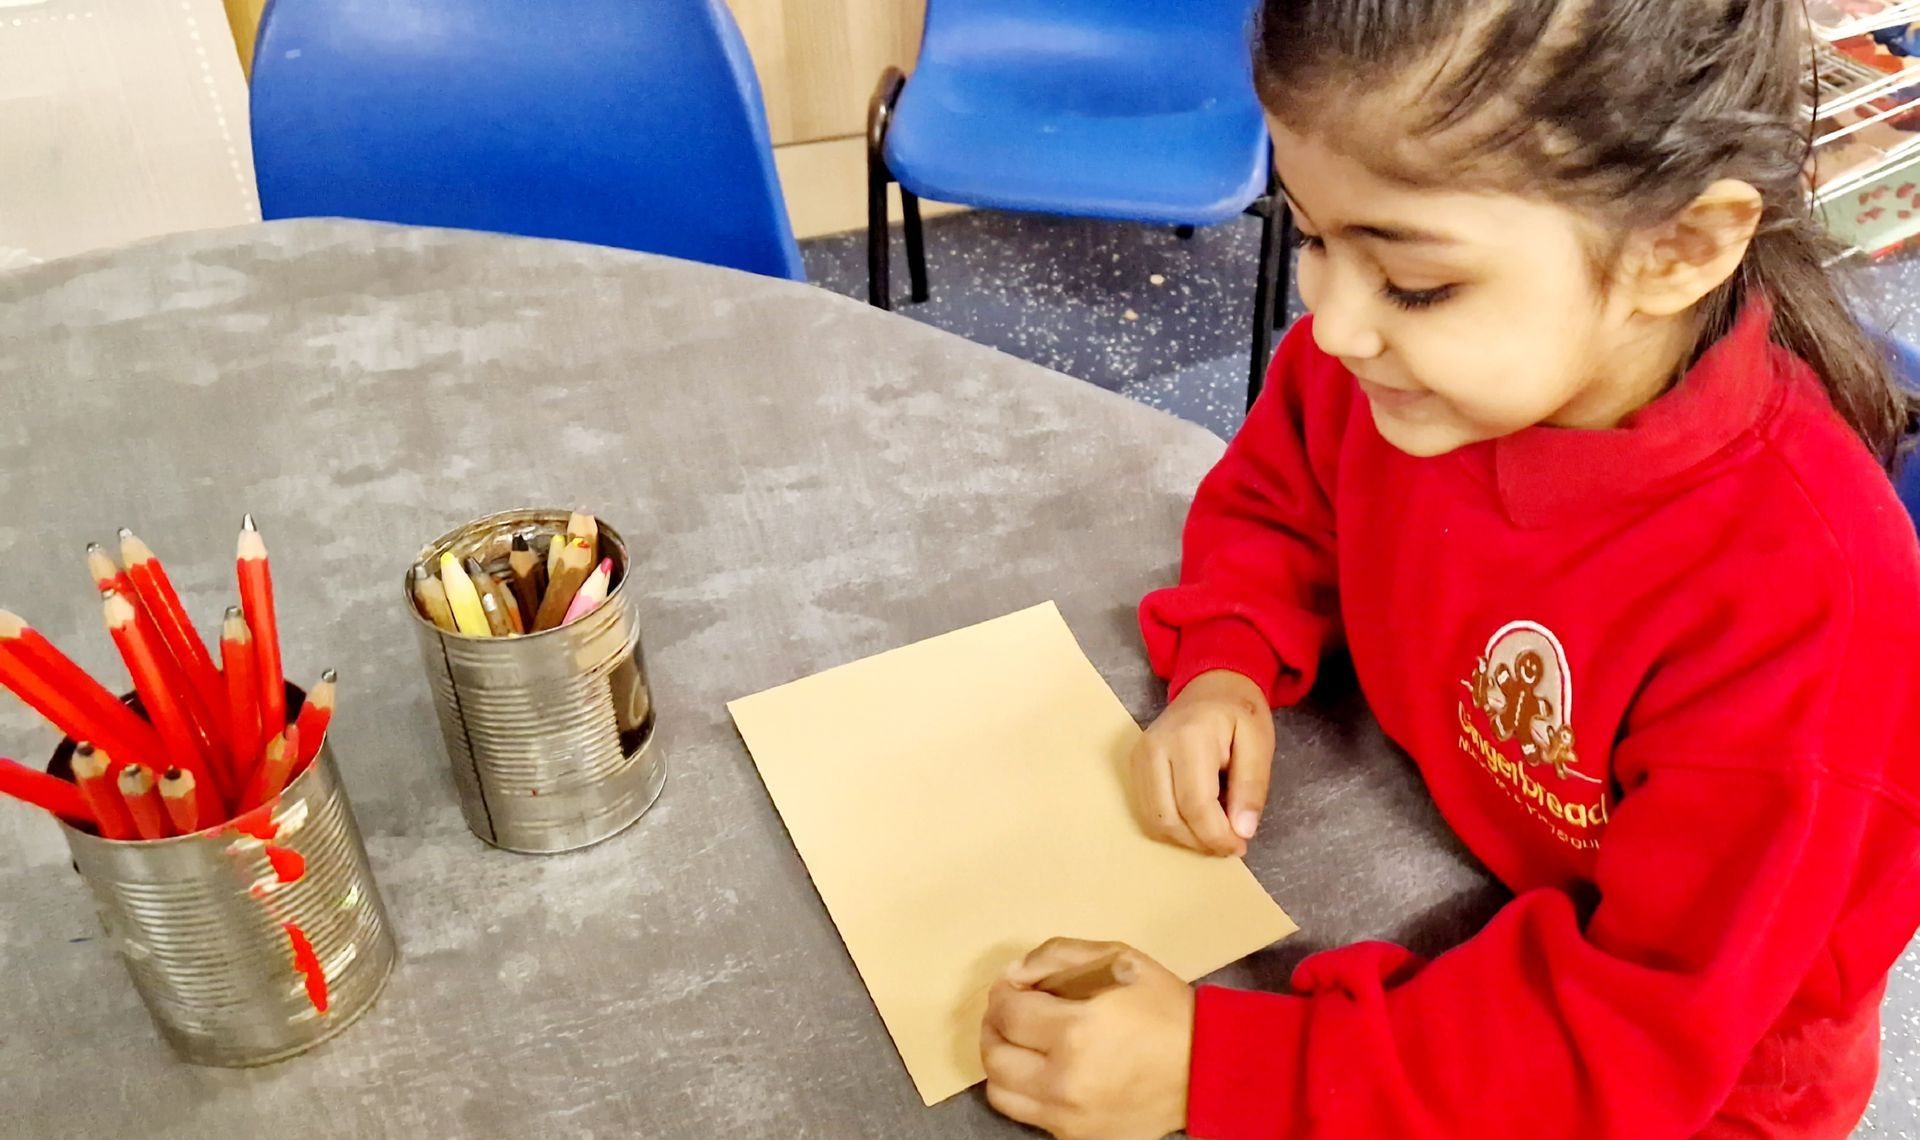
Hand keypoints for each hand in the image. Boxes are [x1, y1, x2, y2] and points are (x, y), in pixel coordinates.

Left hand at [981, 939, 1193, 1139]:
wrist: (1206, 1067)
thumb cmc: (1163, 1007)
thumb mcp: (1116, 959)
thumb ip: (1057, 956)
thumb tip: (1014, 974)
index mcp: (1077, 1031)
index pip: (1008, 1013)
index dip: (1002, 994)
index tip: (1012, 987)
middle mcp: (1066, 1080)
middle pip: (995, 1056)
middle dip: (994, 1026)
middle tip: (1009, 1011)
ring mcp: (1070, 1115)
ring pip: (1001, 1092)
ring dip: (1001, 1061)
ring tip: (1018, 1042)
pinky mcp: (1078, 1136)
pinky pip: (1028, 1114)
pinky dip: (1025, 1089)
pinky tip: (1042, 1069)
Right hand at [1130, 669, 1273, 856]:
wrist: (1211, 687)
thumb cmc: (1238, 713)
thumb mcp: (1260, 744)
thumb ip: (1252, 787)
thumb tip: (1242, 831)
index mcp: (1190, 738)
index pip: (1195, 805)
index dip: (1217, 835)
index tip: (1240, 845)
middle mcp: (1155, 748)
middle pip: (1169, 818)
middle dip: (1202, 842)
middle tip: (1231, 844)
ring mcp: (1139, 757)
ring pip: (1154, 821)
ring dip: (1186, 839)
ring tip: (1215, 831)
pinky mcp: (1134, 766)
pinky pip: (1147, 813)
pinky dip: (1173, 827)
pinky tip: (1197, 820)